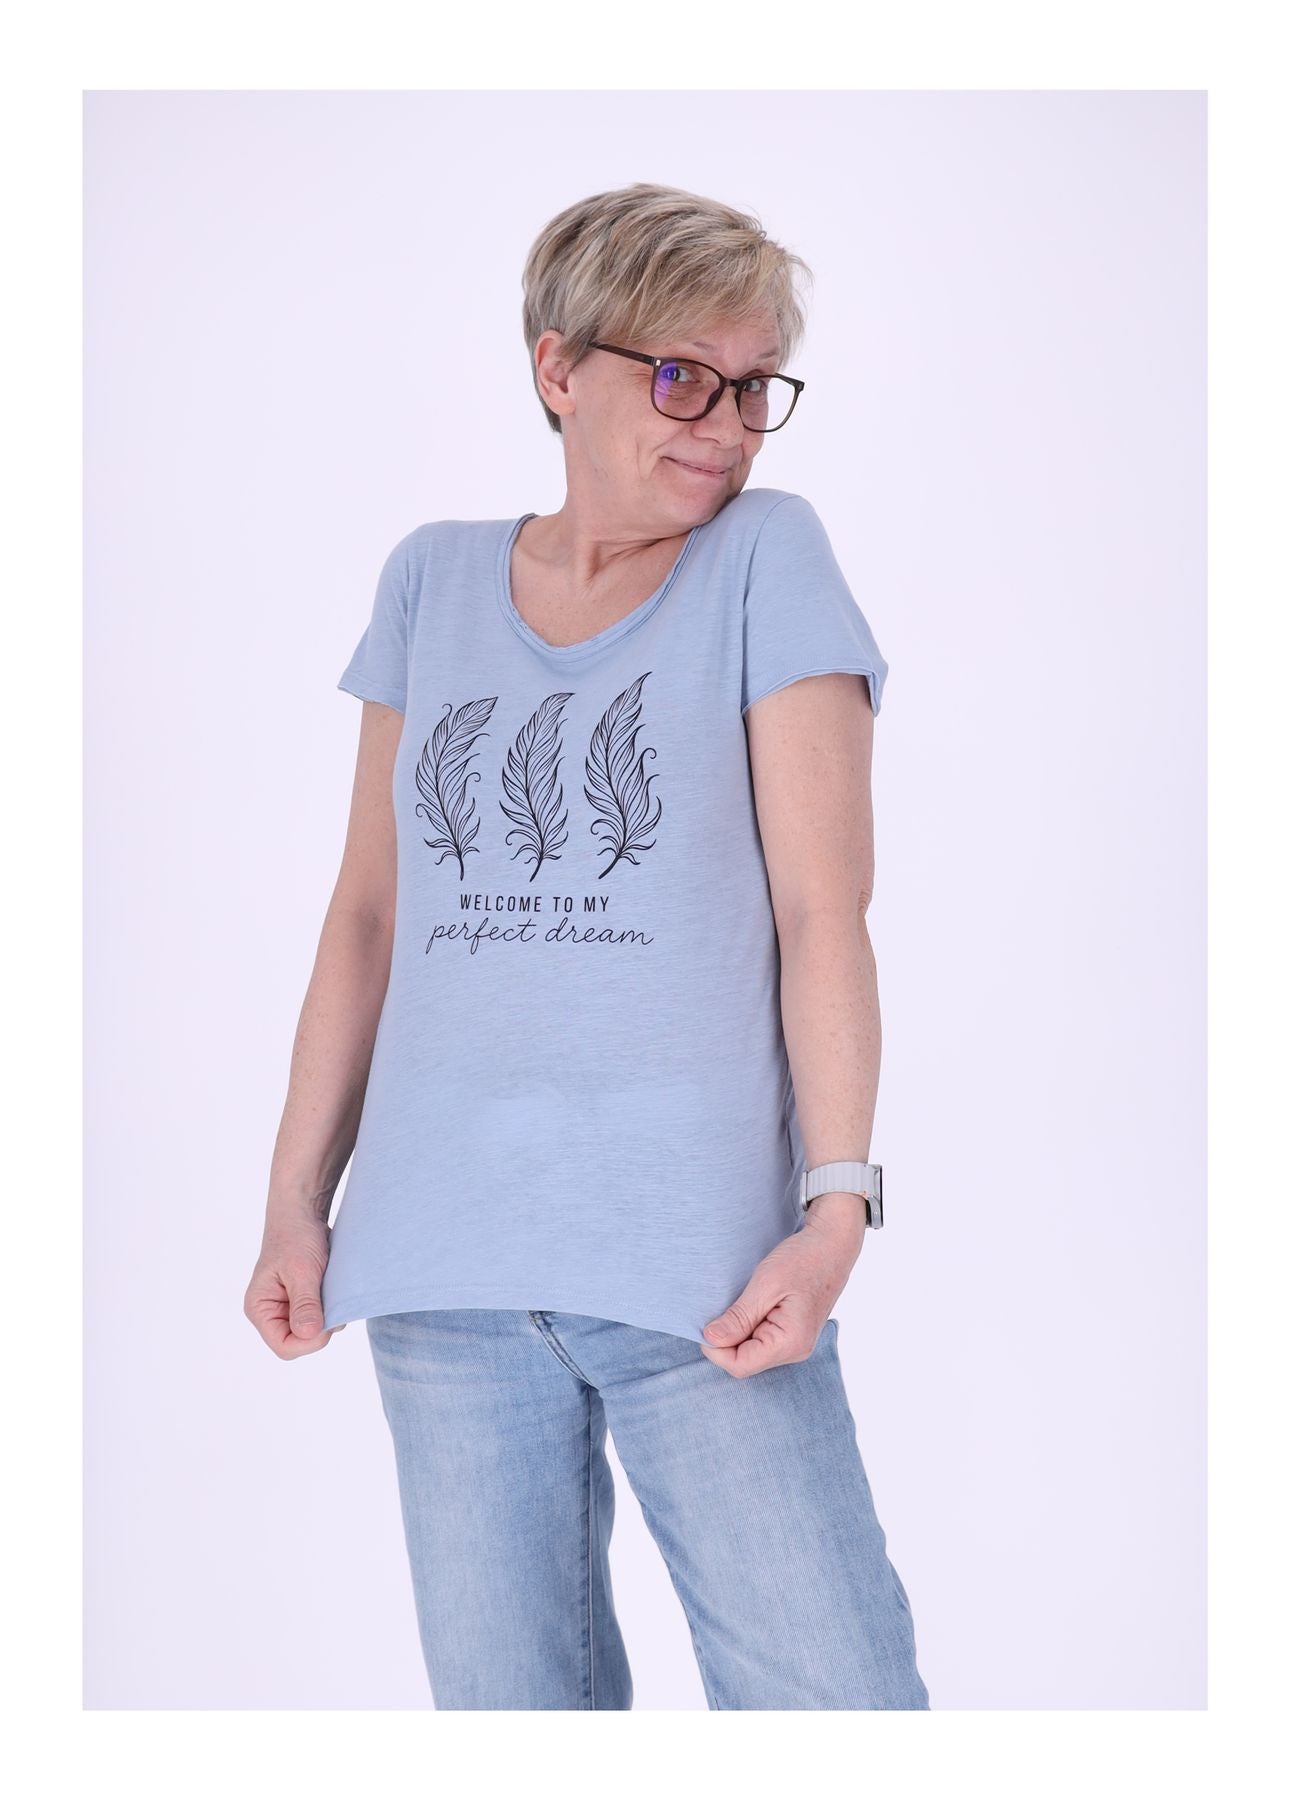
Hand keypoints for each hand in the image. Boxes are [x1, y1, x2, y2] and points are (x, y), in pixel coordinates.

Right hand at [244, 1209, 346, 1358]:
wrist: (302, 1213)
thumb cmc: (296, 1236)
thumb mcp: (302, 1270)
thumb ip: (305, 1303)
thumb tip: (308, 1334)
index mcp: (260, 1309)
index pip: (285, 1347)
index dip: (310, 1341)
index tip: (329, 1320)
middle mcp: (271, 1313)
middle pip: (301, 1342)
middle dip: (321, 1327)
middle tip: (334, 1301)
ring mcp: (287, 1308)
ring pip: (314, 1331)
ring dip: (329, 1316)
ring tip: (331, 1289)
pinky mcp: (302, 1301)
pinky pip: (320, 1317)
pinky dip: (331, 1308)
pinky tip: (333, 1289)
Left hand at [700, 1194, 865, 1377]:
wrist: (831, 1244)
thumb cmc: (803, 1259)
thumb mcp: (766, 1284)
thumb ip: (739, 1317)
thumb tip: (711, 1339)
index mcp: (791, 1342)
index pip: (740, 1365)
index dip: (716, 1349)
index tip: (706, 1322)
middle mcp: (795, 1351)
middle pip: (745, 1361)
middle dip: (726, 1340)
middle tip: (722, 1307)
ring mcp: (796, 1344)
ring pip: (752, 1352)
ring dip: (737, 1332)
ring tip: (740, 1302)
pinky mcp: (793, 1334)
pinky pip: (761, 1341)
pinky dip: (748, 1327)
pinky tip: (750, 1305)